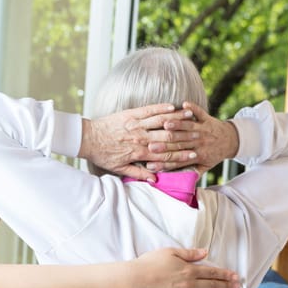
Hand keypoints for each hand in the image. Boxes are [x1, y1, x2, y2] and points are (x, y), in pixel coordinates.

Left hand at [82, 103, 199, 180]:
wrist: (87, 139)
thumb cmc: (103, 154)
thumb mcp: (119, 168)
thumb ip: (138, 174)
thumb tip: (154, 180)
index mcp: (139, 153)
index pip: (164, 155)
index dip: (181, 156)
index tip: (195, 155)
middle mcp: (140, 138)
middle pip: (167, 138)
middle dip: (185, 137)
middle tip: (200, 135)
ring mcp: (135, 124)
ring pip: (160, 121)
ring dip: (177, 119)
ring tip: (191, 118)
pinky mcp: (130, 114)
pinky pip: (148, 110)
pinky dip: (161, 108)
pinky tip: (173, 106)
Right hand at [132, 248, 240, 287]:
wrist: (136, 278)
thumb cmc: (151, 262)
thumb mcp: (170, 252)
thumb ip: (189, 253)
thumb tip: (205, 252)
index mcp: (189, 269)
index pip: (211, 272)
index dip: (225, 274)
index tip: (235, 276)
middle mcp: (189, 284)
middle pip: (212, 285)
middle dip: (226, 286)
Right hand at [147, 102, 238, 172]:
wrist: (232, 141)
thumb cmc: (214, 154)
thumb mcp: (205, 167)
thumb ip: (192, 174)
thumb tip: (178, 183)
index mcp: (198, 156)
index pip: (177, 161)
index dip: (163, 163)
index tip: (149, 164)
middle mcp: (200, 143)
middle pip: (180, 143)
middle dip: (165, 144)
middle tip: (150, 145)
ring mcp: (204, 130)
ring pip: (188, 127)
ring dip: (177, 125)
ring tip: (164, 124)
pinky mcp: (207, 119)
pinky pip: (200, 112)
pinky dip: (193, 107)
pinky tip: (184, 103)